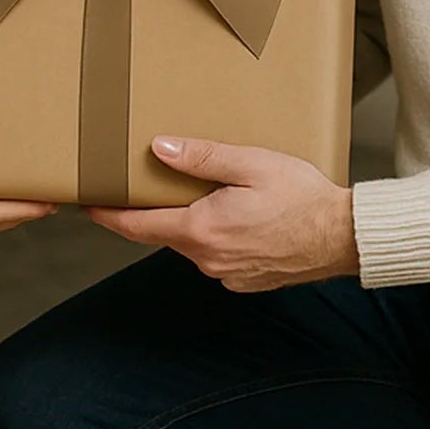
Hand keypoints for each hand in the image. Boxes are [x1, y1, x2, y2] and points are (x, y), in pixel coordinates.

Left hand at [87, 137, 358, 291]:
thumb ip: (203, 157)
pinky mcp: (244, 279)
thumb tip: (159, 149)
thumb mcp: (250, 164)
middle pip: (162, 232)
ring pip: (190, 243)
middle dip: (148, 211)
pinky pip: (215, 255)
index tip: (86, 205)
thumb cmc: (301, 197)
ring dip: (185, 221)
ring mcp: (226, 274)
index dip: (109, 214)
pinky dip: (211, 235)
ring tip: (190, 193)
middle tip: (136, 184)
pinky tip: (228, 214)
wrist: (343, 238)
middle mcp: (207, 259)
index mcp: (202, 230)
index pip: (137, 225)